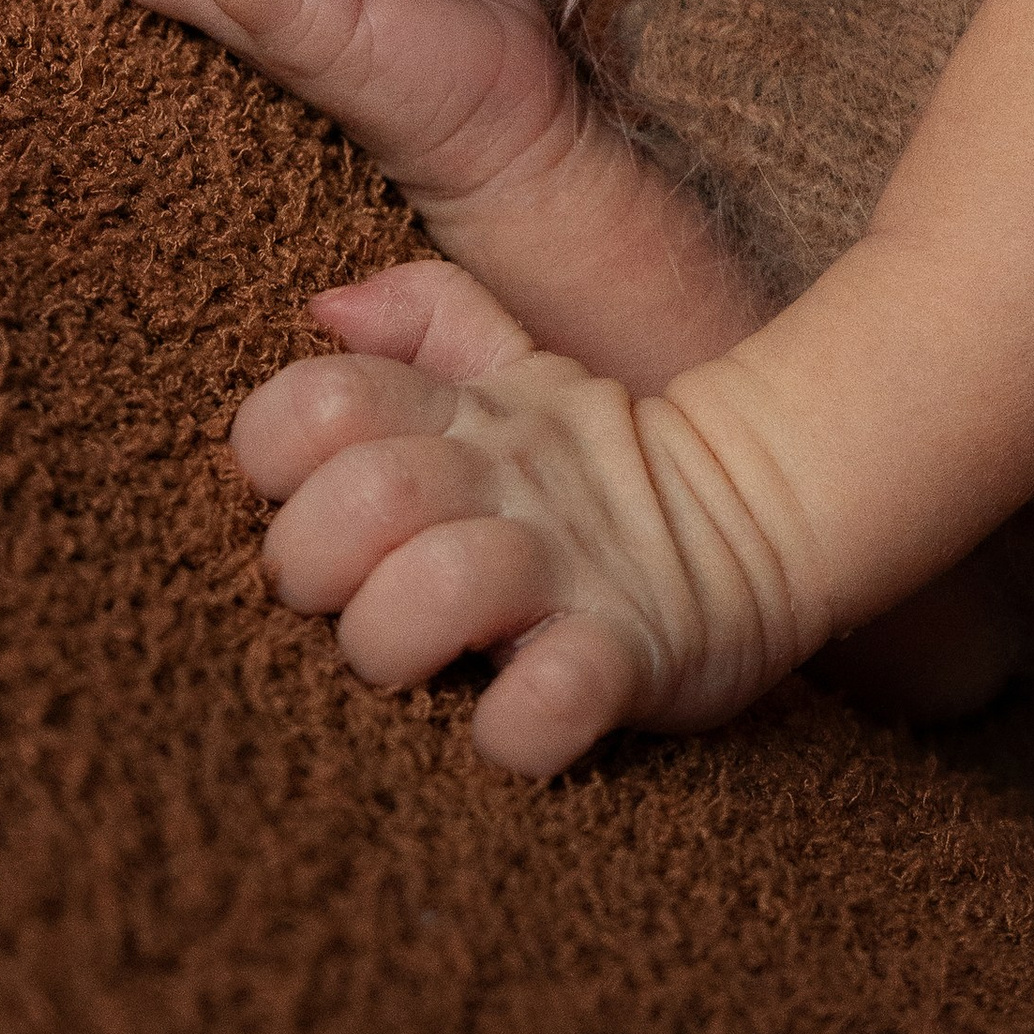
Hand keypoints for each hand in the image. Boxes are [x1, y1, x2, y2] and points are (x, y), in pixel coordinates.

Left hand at [235, 260, 825, 777]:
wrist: (760, 517)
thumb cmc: (588, 465)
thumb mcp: (514, 370)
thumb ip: (424, 318)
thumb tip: (325, 308)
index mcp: (462, 413)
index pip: (325, 398)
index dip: (274, 449)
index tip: (287, 499)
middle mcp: (506, 480)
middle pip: (369, 494)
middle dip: (311, 560)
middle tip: (329, 600)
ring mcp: (569, 568)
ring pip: (445, 586)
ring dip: (392, 639)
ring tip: (403, 665)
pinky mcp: (629, 654)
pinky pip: (559, 692)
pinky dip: (518, 724)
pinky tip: (501, 725)